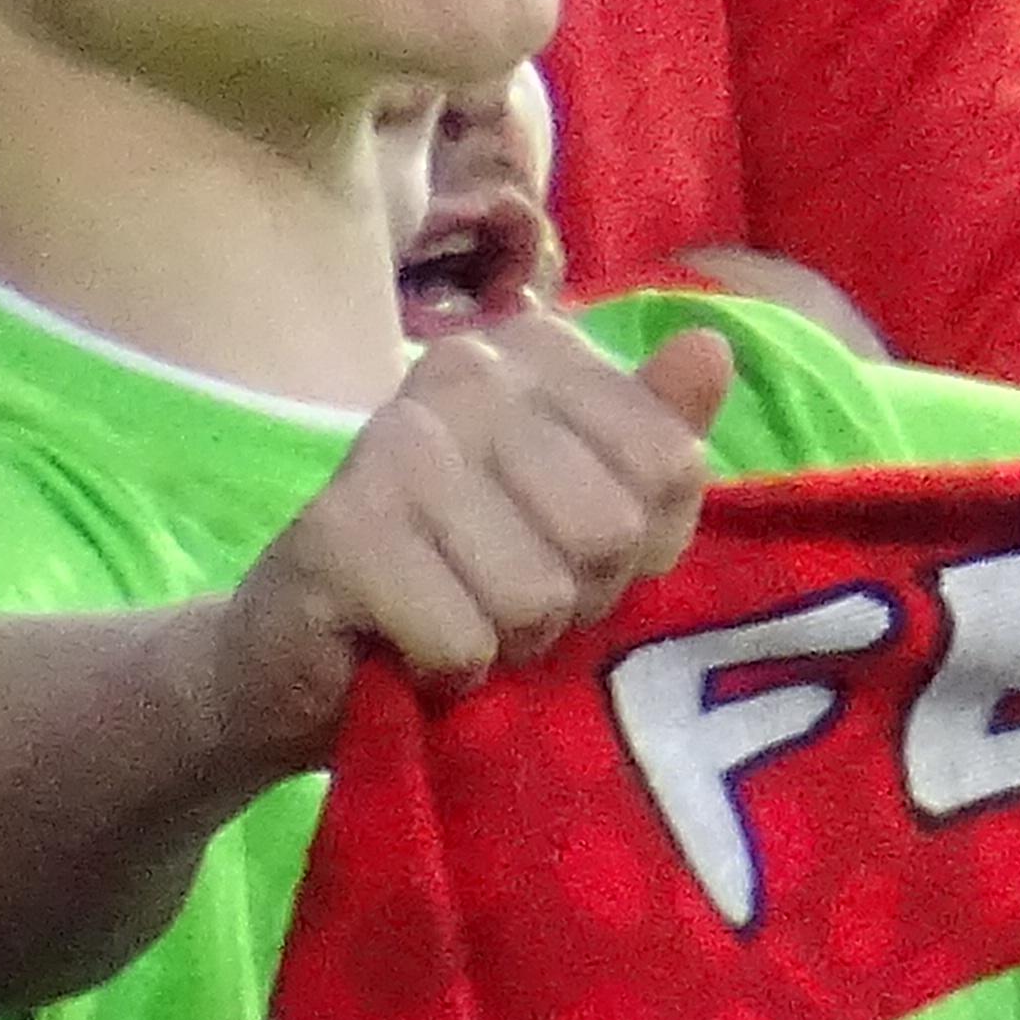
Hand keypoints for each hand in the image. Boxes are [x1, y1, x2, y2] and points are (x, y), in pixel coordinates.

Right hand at [213, 315, 736, 746]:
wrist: (307, 661)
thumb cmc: (474, 578)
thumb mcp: (592, 515)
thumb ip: (658, 440)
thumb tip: (712, 349)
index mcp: (537, 349)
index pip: (671, 463)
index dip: (640, 545)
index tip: (571, 550)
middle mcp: (465, 369)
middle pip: (610, 530)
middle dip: (575, 598)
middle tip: (509, 598)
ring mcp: (394, 441)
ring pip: (538, 593)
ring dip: (510, 642)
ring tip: (461, 620)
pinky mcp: (340, 530)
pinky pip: (464, 638)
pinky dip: (450, 671)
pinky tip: (410, 648)